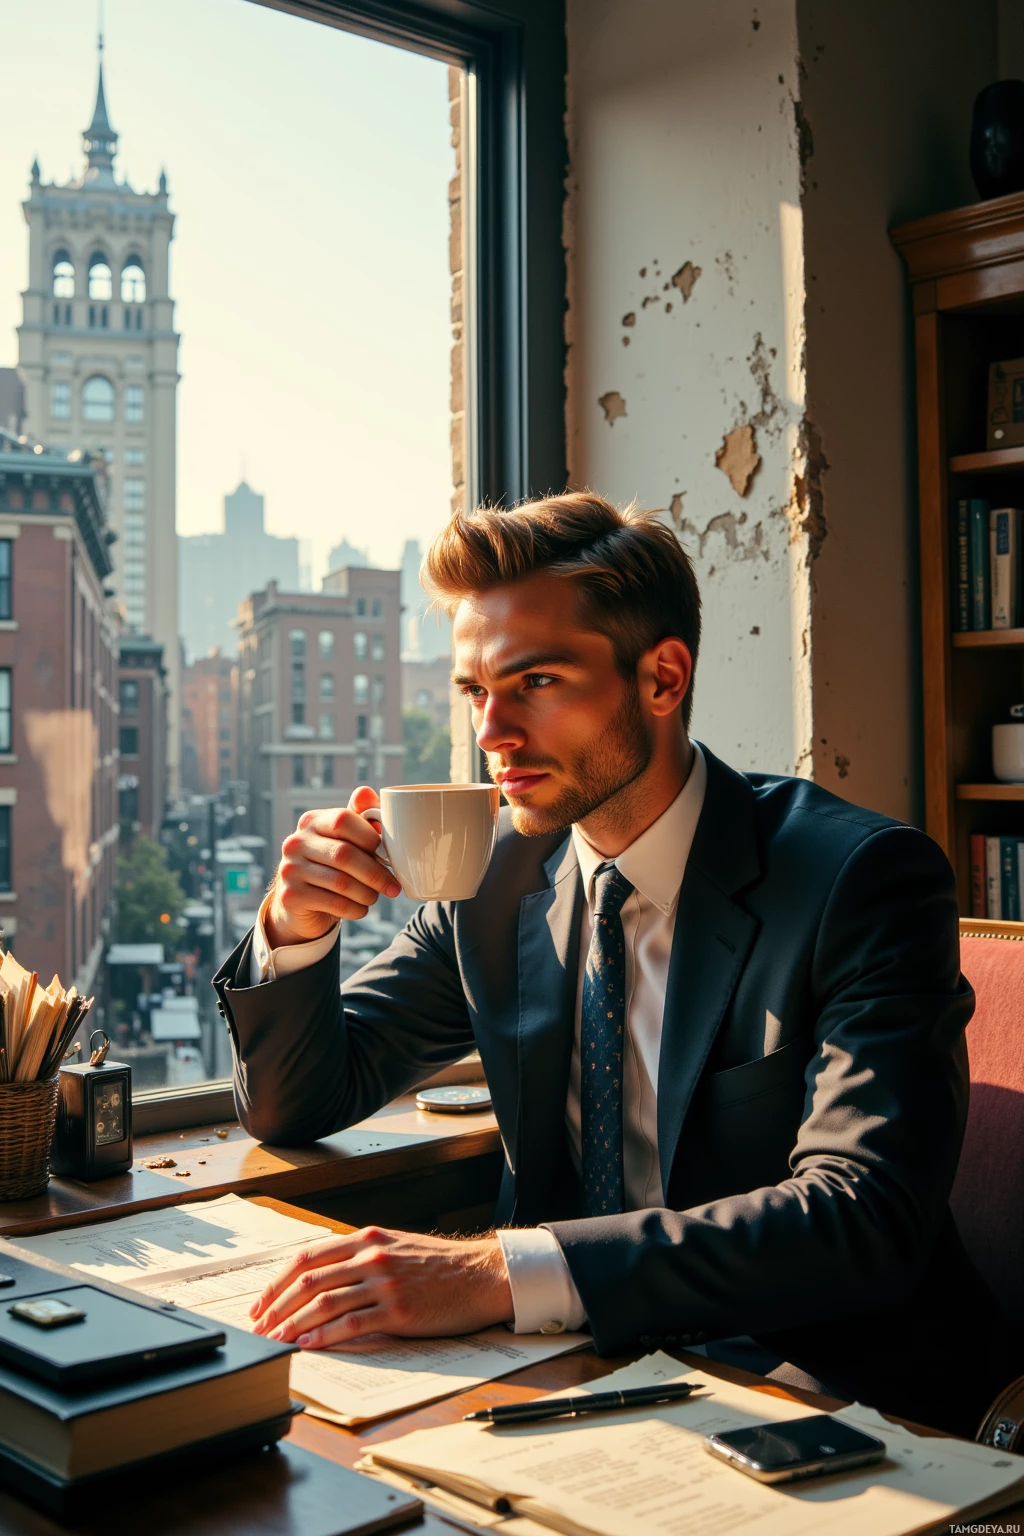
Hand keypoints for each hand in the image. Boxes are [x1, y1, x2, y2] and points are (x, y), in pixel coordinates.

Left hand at [248, 1226, 513, 1346]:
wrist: (482, 1274)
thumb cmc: (440, 1265)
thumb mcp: (395, 1247)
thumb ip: (360, 1258)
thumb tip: (322, 1279)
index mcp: (366, 1239)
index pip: (307, 1258)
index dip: (277, 1282)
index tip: (259, 1303)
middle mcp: (371, 1257)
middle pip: (308, 1281)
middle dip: (276, 1307)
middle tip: (258, 1328)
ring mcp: (384, 1283)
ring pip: (324, 1303)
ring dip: (292, 1324)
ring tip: (274, 1341)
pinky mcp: (398, 1310)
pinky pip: (351, 1324)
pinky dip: (323, 1336)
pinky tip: (308, 1345)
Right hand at [264, 785, 401, 947]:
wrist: (302, 903)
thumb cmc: (332, 865)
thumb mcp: (346, 839)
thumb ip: (360, 817)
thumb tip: (367, 793)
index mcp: (312, 822)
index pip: (343, 820)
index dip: (370, 837)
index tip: (387, 854)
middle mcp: (295, 842)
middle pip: (344, 854)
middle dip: (375, 873)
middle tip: (393, 887)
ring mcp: (289, 869)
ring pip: (340, 882)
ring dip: (367, 893)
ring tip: (376, 897)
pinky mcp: (290, 896)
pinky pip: (333, 903)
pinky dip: (355, 909)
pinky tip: (361, 909)